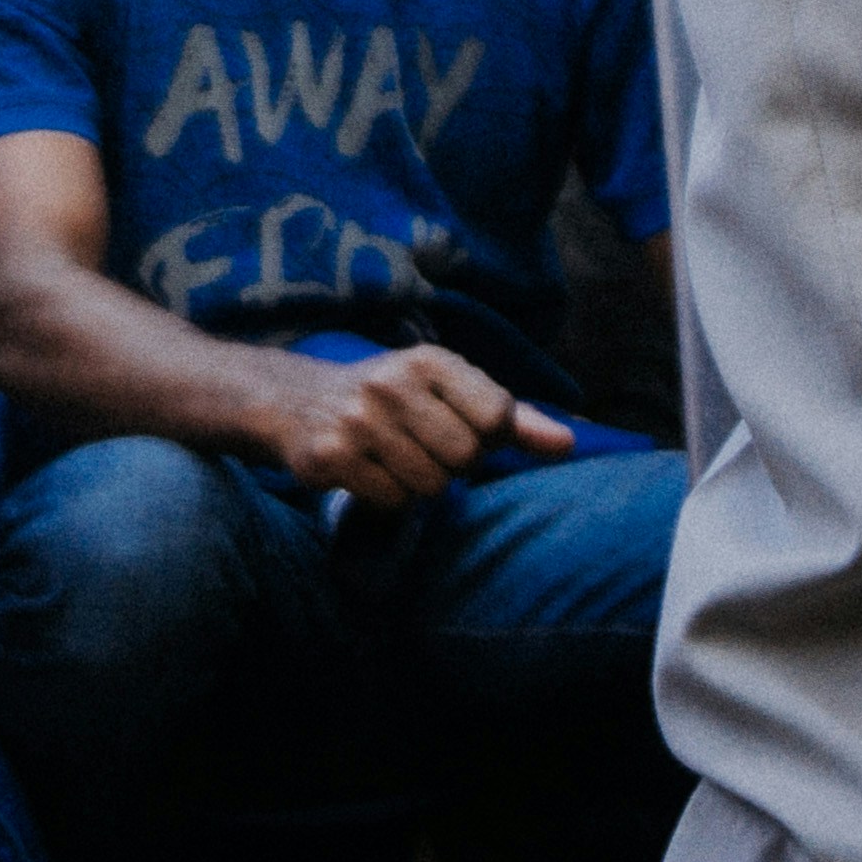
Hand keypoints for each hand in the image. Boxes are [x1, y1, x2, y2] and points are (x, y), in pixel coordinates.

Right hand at [257, 340, 565, 509]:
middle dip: (449, 464)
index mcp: (429, 361)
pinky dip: (385, 495)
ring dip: (416, 483)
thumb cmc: (390, 399)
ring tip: (390, 458)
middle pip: (465, 457)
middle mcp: (391, 384)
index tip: (455, 424)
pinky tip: (366, 471)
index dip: (486, 436)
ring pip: (429, 485)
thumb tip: (570, 444)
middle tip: (418, 446)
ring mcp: (357, 420)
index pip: (498, 417)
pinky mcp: (330, 456)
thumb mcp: (448, 392)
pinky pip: (391, 500)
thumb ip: (513, 418)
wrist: (290, 400)